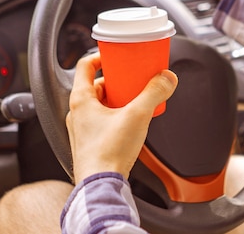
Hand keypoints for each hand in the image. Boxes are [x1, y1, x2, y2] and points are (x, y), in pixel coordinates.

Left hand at [66, 52, 177, 181]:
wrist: (100, 186)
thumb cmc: (107, 153)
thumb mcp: (137, 115)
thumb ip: (154, 93)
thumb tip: (166, 78)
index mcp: (81, 100)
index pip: (85, 66)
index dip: (100, 57)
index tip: (115, 56)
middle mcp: (77, 113)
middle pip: (97, 86)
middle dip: (117, 82)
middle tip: (133, 80)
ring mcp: (82, 129)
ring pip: (100, 105)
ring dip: (117, 100)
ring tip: (136, 101)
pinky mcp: (90, 143)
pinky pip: (102, 121)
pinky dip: (116, 116)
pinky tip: (132, 123)